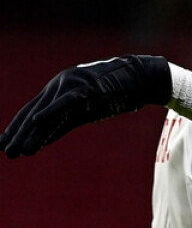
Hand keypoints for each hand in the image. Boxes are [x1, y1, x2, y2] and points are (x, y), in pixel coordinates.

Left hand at [1, 55, 171, 157]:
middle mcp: (60, 84)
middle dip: (17, 133)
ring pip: (45, 111)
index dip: (17, 128)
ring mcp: (72, 85)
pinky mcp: (86, 89)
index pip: (32, 109)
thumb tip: (46, 136)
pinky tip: (36, 124)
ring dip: (28, 133)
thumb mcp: (88, 108)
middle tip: (5, 151)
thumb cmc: (119, 92)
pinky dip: (49, 113)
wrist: (142, 77)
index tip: (5, 143)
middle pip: (32, 112)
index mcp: (60, 88)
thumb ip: (66, 119)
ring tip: (16, 150)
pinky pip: (64, 103)